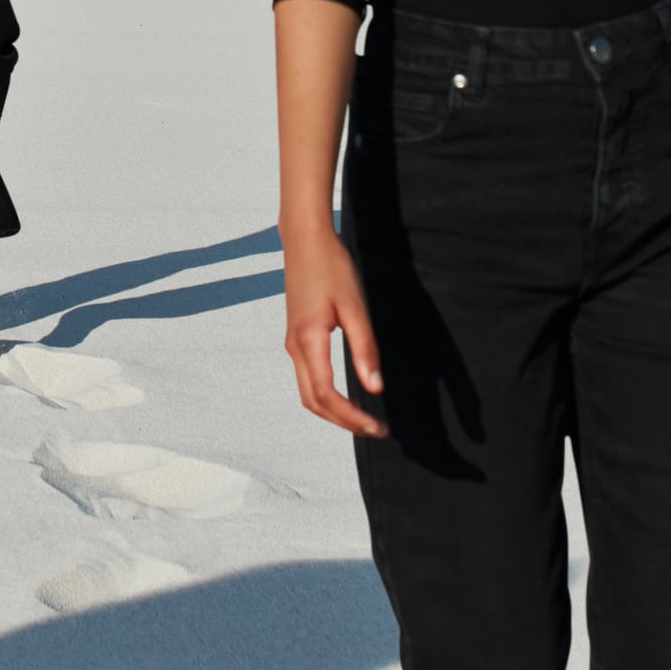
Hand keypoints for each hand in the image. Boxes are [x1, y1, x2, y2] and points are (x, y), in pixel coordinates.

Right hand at [283, 227, 385, 437]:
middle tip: (374, 429)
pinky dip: (327, 396)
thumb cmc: (331, 266)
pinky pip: (308, 378)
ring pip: (308, 393)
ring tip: (363, 418)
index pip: (327, 396)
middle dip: (343, 422)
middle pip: (314, 403)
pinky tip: (347, 395)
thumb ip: (365, 348)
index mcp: (308, 341)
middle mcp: (295, 347)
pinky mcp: (297, 337)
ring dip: (334, 412)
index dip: (352, 417)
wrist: (304, 239)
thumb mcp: (354, 306)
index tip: (377, 427)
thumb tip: (375, 387)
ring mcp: (293, 343)